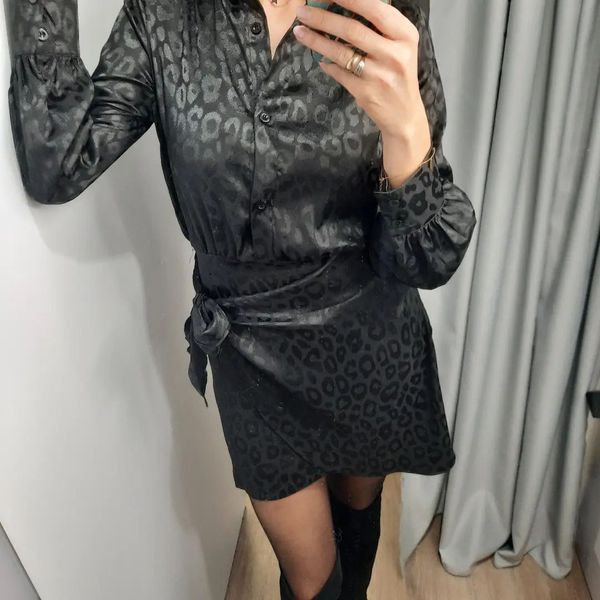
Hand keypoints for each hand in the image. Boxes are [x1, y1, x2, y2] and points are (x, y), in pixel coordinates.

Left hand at [293, 0, 430, 146]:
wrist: (404, 114)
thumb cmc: (398, 74)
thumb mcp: (400, 46)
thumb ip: (380, 26)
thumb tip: (344, 6)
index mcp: (405, 35)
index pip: (374, 9)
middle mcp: (394, 54)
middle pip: (352, 29)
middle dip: (322, 18)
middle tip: (302, 12)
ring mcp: (379, 75)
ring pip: (341, 52)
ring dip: (316, 40)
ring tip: (299, 31)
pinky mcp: (365, 92)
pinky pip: (339, 73)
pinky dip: (326, 63)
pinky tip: (318, 57)